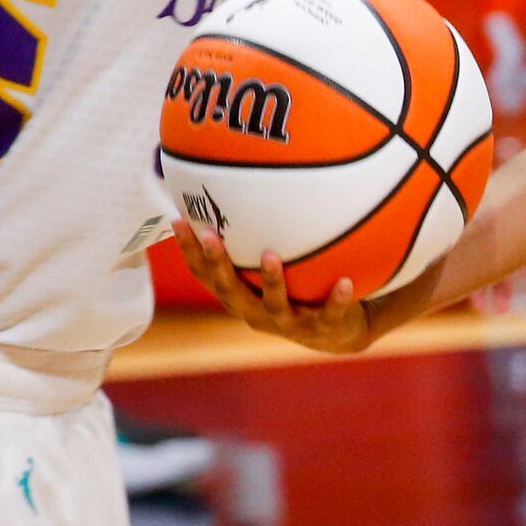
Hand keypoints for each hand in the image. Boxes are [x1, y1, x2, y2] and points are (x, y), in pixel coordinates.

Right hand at [171, 222, 374, 356]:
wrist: (336, 336)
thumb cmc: (297, 293)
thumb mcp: (273, 272)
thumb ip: (258, 243)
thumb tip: (246, 189)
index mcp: (241, 299)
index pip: (206, 276)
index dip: (189, 251)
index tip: (179, 219)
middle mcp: (257, 314)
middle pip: (230, 290)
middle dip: (218, 263)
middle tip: (210, 235)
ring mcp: (289, 324)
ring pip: (275, 305)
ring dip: (272, 281)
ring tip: (271, 255)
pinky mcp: (322, 328)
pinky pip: (329, 313)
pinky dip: (337, 298)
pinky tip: (346, 280)